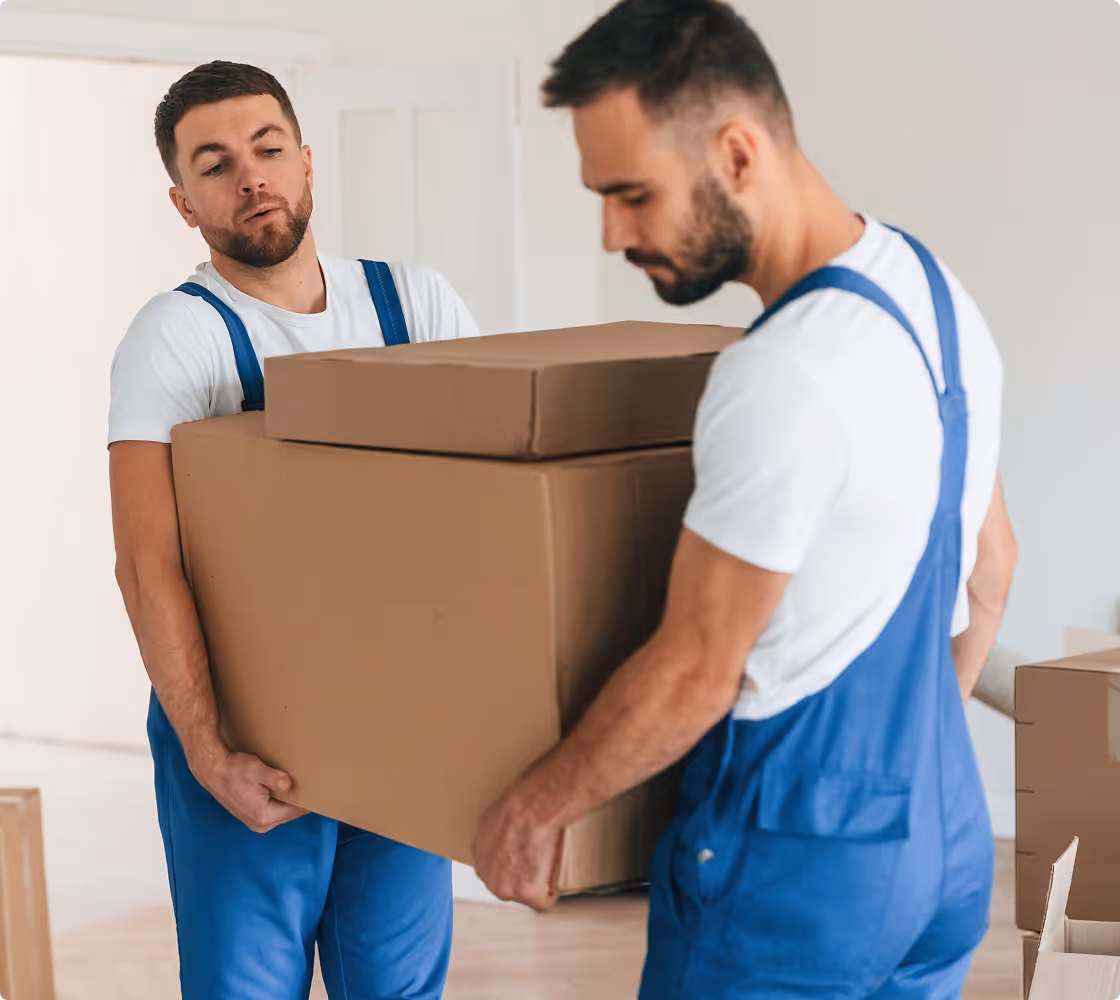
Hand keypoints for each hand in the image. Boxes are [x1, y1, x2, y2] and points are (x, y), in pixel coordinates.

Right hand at [190, 749, 308, 832]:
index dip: (309, 800)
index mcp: (264, 816)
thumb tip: (290, 785)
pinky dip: (280, 801)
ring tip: (299, 785)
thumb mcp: (256, 770)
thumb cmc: (233, 769)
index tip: (320, 791)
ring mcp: (256, 821)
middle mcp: (260, 824)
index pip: (296, 811)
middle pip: (290, 813)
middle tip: (313, 785)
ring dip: (290, 800)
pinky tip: (283, 788)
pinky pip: (274, 809)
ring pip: (282, 811)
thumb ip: (275, 779)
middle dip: (300, 800)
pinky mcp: (252, 815)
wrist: (212, 771)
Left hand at [473, 791, 563, 911]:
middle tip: (535, 867)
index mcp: (479, 854)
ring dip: (534, 887)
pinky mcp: (527, 894)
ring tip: (546, 874)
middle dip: (519, 879)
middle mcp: (488, 875)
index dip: (510, 864)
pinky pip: (542, 902)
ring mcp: (506, 887)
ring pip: (522, 895)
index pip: (493, 868)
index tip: (521, 860)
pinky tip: (555, 887)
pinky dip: (551, 895)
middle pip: (505, 885)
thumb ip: (495, 832)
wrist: (531, 812)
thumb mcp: (494, 815)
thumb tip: (505, 832)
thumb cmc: (517, 805)